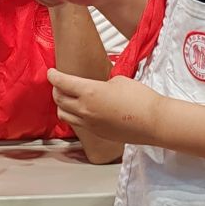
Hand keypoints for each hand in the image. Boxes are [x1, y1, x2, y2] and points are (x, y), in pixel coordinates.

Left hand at [48, 68, 162, 147]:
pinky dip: (74, 116)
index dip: (54, 76)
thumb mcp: (118, 81)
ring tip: (67, 99)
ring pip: (64, 115)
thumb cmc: (140, 98)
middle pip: (59, 99)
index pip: (62, 83)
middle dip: (56, 89)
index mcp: (89, 92)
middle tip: (59, 84)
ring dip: (62, 105)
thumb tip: (97, 88)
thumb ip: (101, 83)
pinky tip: (81, 111)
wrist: (154, 122)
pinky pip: (77, 124)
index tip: (51, 72)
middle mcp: (85, 110)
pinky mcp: (97, 133)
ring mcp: (90, 124)